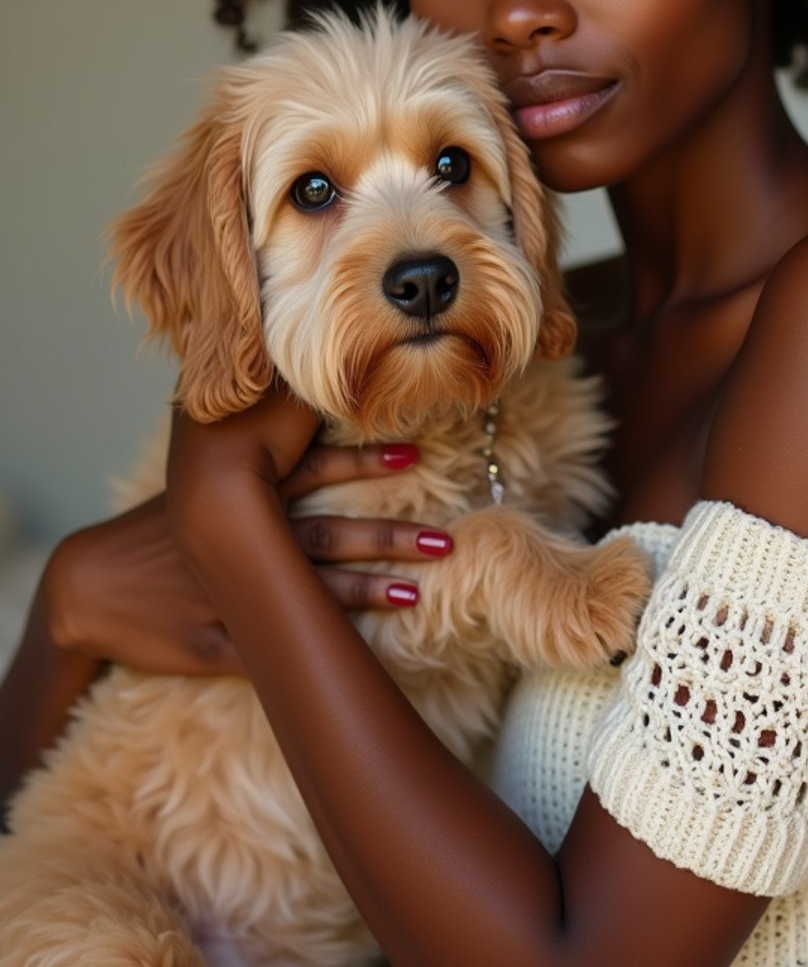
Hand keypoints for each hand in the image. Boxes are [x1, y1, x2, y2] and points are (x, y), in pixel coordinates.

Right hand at [49, 443, 449, 676]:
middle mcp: (243, 541)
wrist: (87, 587)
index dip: (362, 461)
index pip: (312, 474)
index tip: (414, 453)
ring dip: (363, 592)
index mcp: (242, 500)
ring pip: (307, 593)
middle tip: (443, 538)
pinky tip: (351, 659)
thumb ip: (251, 466)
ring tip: (415, 593)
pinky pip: (271, 651)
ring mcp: (232, 594)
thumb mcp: (199, 490)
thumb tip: (303, 425)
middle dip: (385, 535)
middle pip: (325, 534)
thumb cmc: (154, 533)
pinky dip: (310, 652)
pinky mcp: (216, 645)